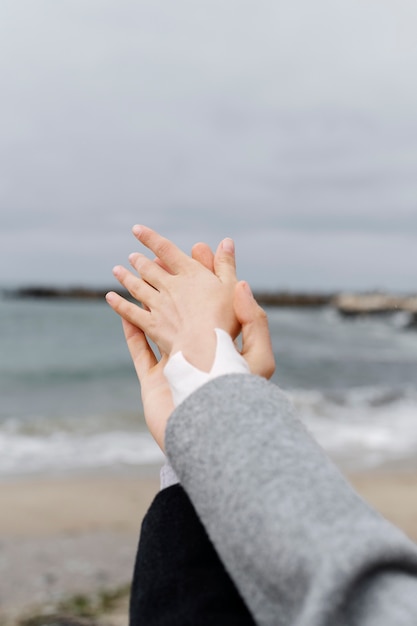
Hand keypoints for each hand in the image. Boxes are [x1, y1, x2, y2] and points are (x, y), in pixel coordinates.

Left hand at [106, 225, 238, 371]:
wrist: (205, 346)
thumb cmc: (225, 317)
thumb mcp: (232, 287)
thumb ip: (226, 264)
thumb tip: (226, 241)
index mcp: (190, 274)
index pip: (166, 250)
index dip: (150, 239)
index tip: (137, 230)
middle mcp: (170, 286)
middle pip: (150, 270)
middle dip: (139, 261)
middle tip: (131, 256)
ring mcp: (159, 306)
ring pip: (138, 288)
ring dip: (126, 278)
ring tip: (117, 270)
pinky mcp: (152, 325)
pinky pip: (131, 312)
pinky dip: (119, 304)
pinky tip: (110, 298)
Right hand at [114, 238, 274, 449]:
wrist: (214, 441)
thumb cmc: (241, 403)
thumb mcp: (259, 360)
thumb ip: (253, 321)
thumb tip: (243, 283)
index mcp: (223, 345)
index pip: (215, 300)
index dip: (210, 274)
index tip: (203, 247)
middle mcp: (198, 353)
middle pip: (185, 308)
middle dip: (174, 280)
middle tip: (161, 254)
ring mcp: (175, 367)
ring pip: (158, 325)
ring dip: (146, 301)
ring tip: (135, 277)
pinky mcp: (155, 383)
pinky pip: (139, 351)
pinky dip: (130, 331)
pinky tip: (122, 311)